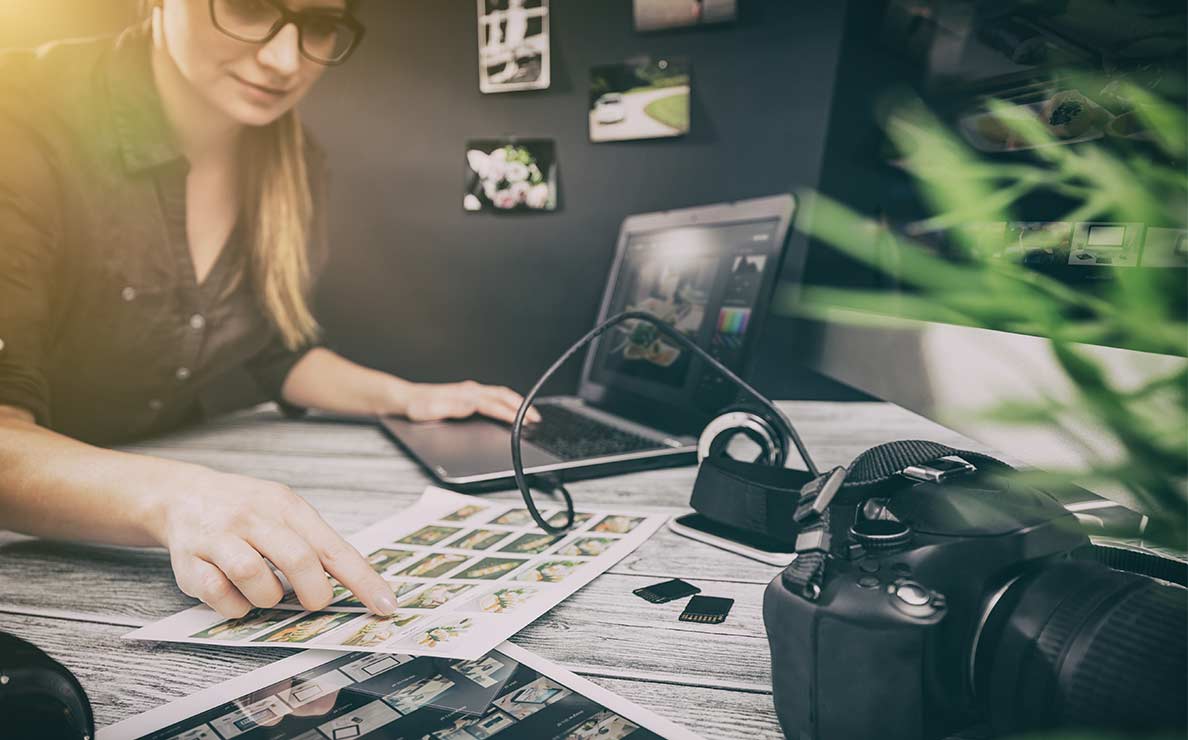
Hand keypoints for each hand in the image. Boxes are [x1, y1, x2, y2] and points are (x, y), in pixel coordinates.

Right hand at [151, 469, 397, 618]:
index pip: (333, 547)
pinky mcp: (191, 562)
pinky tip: (237, 595)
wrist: (182, 495)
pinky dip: (235, 605)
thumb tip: (356, 582)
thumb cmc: (245, 509)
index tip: (385, 603)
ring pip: (254, 577)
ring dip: (268, 598)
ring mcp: (220, 538)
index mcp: (286, 506)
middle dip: (314, 592)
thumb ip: (315, 542)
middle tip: (314, 602)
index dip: (363, 580)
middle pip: (297, 560)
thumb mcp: (284, 510)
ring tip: (266, 592)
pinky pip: (220, 595)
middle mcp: (253, 517)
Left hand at [403, 380, 540, 424]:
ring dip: (516, 403)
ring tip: (529, 414)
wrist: (406, 400)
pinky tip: (508, 408)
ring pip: (500, 394)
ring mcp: (470, 391)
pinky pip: (494, 396)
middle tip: (536, 418)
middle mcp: (470, 391)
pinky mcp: (468, 394)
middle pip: (503, 396)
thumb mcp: (431, 410)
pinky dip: (507, 401)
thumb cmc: (417, 407)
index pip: (494, 404)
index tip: (524, 421)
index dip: (511, 413)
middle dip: (522, 406)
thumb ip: (452, 407)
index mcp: (465, 395)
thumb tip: (471, 405)